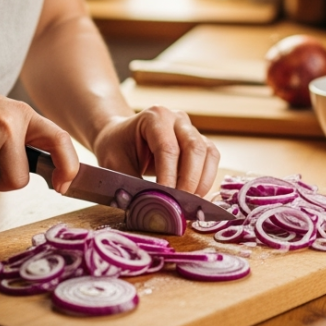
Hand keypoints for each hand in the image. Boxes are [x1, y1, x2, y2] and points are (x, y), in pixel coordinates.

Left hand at [91, 106, 219, 196]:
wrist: (119, 137)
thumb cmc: (116, 148)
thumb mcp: (114, 165)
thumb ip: (132, 185)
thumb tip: (152, 208)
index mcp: (154, 117)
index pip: (167, 148)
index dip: (169, 176)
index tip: (166, 199)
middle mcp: (177, 119)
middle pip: (194, 148)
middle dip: (189, 181)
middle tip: (180, 206)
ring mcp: (190, 129)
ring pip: (207, 153)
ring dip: (201, 182)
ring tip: (188, 204)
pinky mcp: (199, 142)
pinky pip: (211, 159)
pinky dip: (206, 179)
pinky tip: (195, 196)